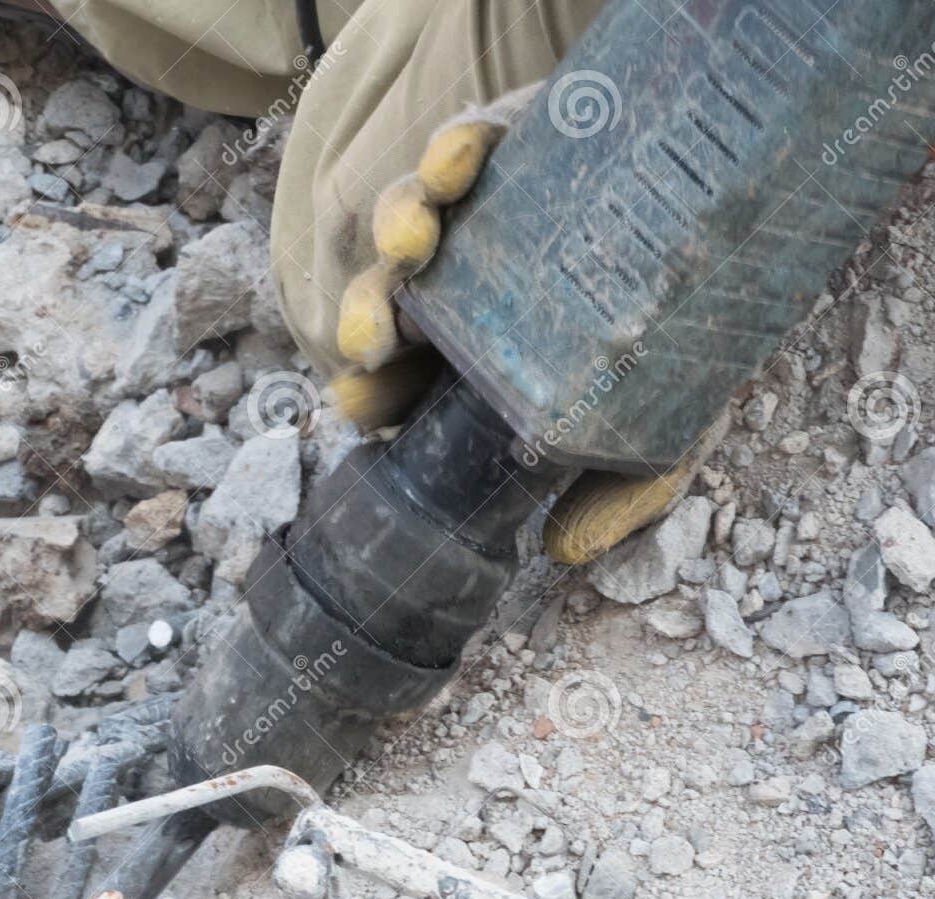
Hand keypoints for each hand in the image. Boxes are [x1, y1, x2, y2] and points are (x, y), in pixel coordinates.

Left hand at [326, 84, 724, 564]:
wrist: (745, 226)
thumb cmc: (685, 337)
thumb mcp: (666, 428)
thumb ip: (618, 490)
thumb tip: (561, 552)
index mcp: (474, 361)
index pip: (400, 382)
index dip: (370, 393)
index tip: (358, 405)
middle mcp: (465, 288)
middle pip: (390, 301)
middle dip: (368, 319)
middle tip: (373, 339)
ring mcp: (486, 213)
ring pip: (411, 222)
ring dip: (399, 232)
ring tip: (413, 245)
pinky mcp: (517, 143)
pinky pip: (468, 141)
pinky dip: (453, 150)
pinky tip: (456, 163)